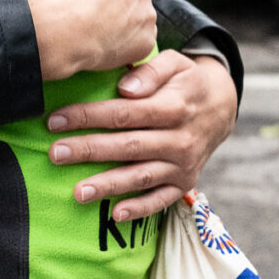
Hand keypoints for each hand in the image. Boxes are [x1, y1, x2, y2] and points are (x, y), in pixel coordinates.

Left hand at [46, 50, 238, 220]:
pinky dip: (140, 209)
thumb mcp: (175, 63)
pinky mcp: (184, 183)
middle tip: (56, 153)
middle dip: (89, 150)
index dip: (89, 116)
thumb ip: (150, 71)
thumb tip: (125, 87)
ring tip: (78, 192)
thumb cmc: (186, 82)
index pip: (125, 113)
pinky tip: (116, 214)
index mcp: (174, 107)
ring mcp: (183, 165)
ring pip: (140, 176)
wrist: (222, 107)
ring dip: (109, 185)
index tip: (56, 120)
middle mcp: (180, 139)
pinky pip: (161, 200)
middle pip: (128, 146)